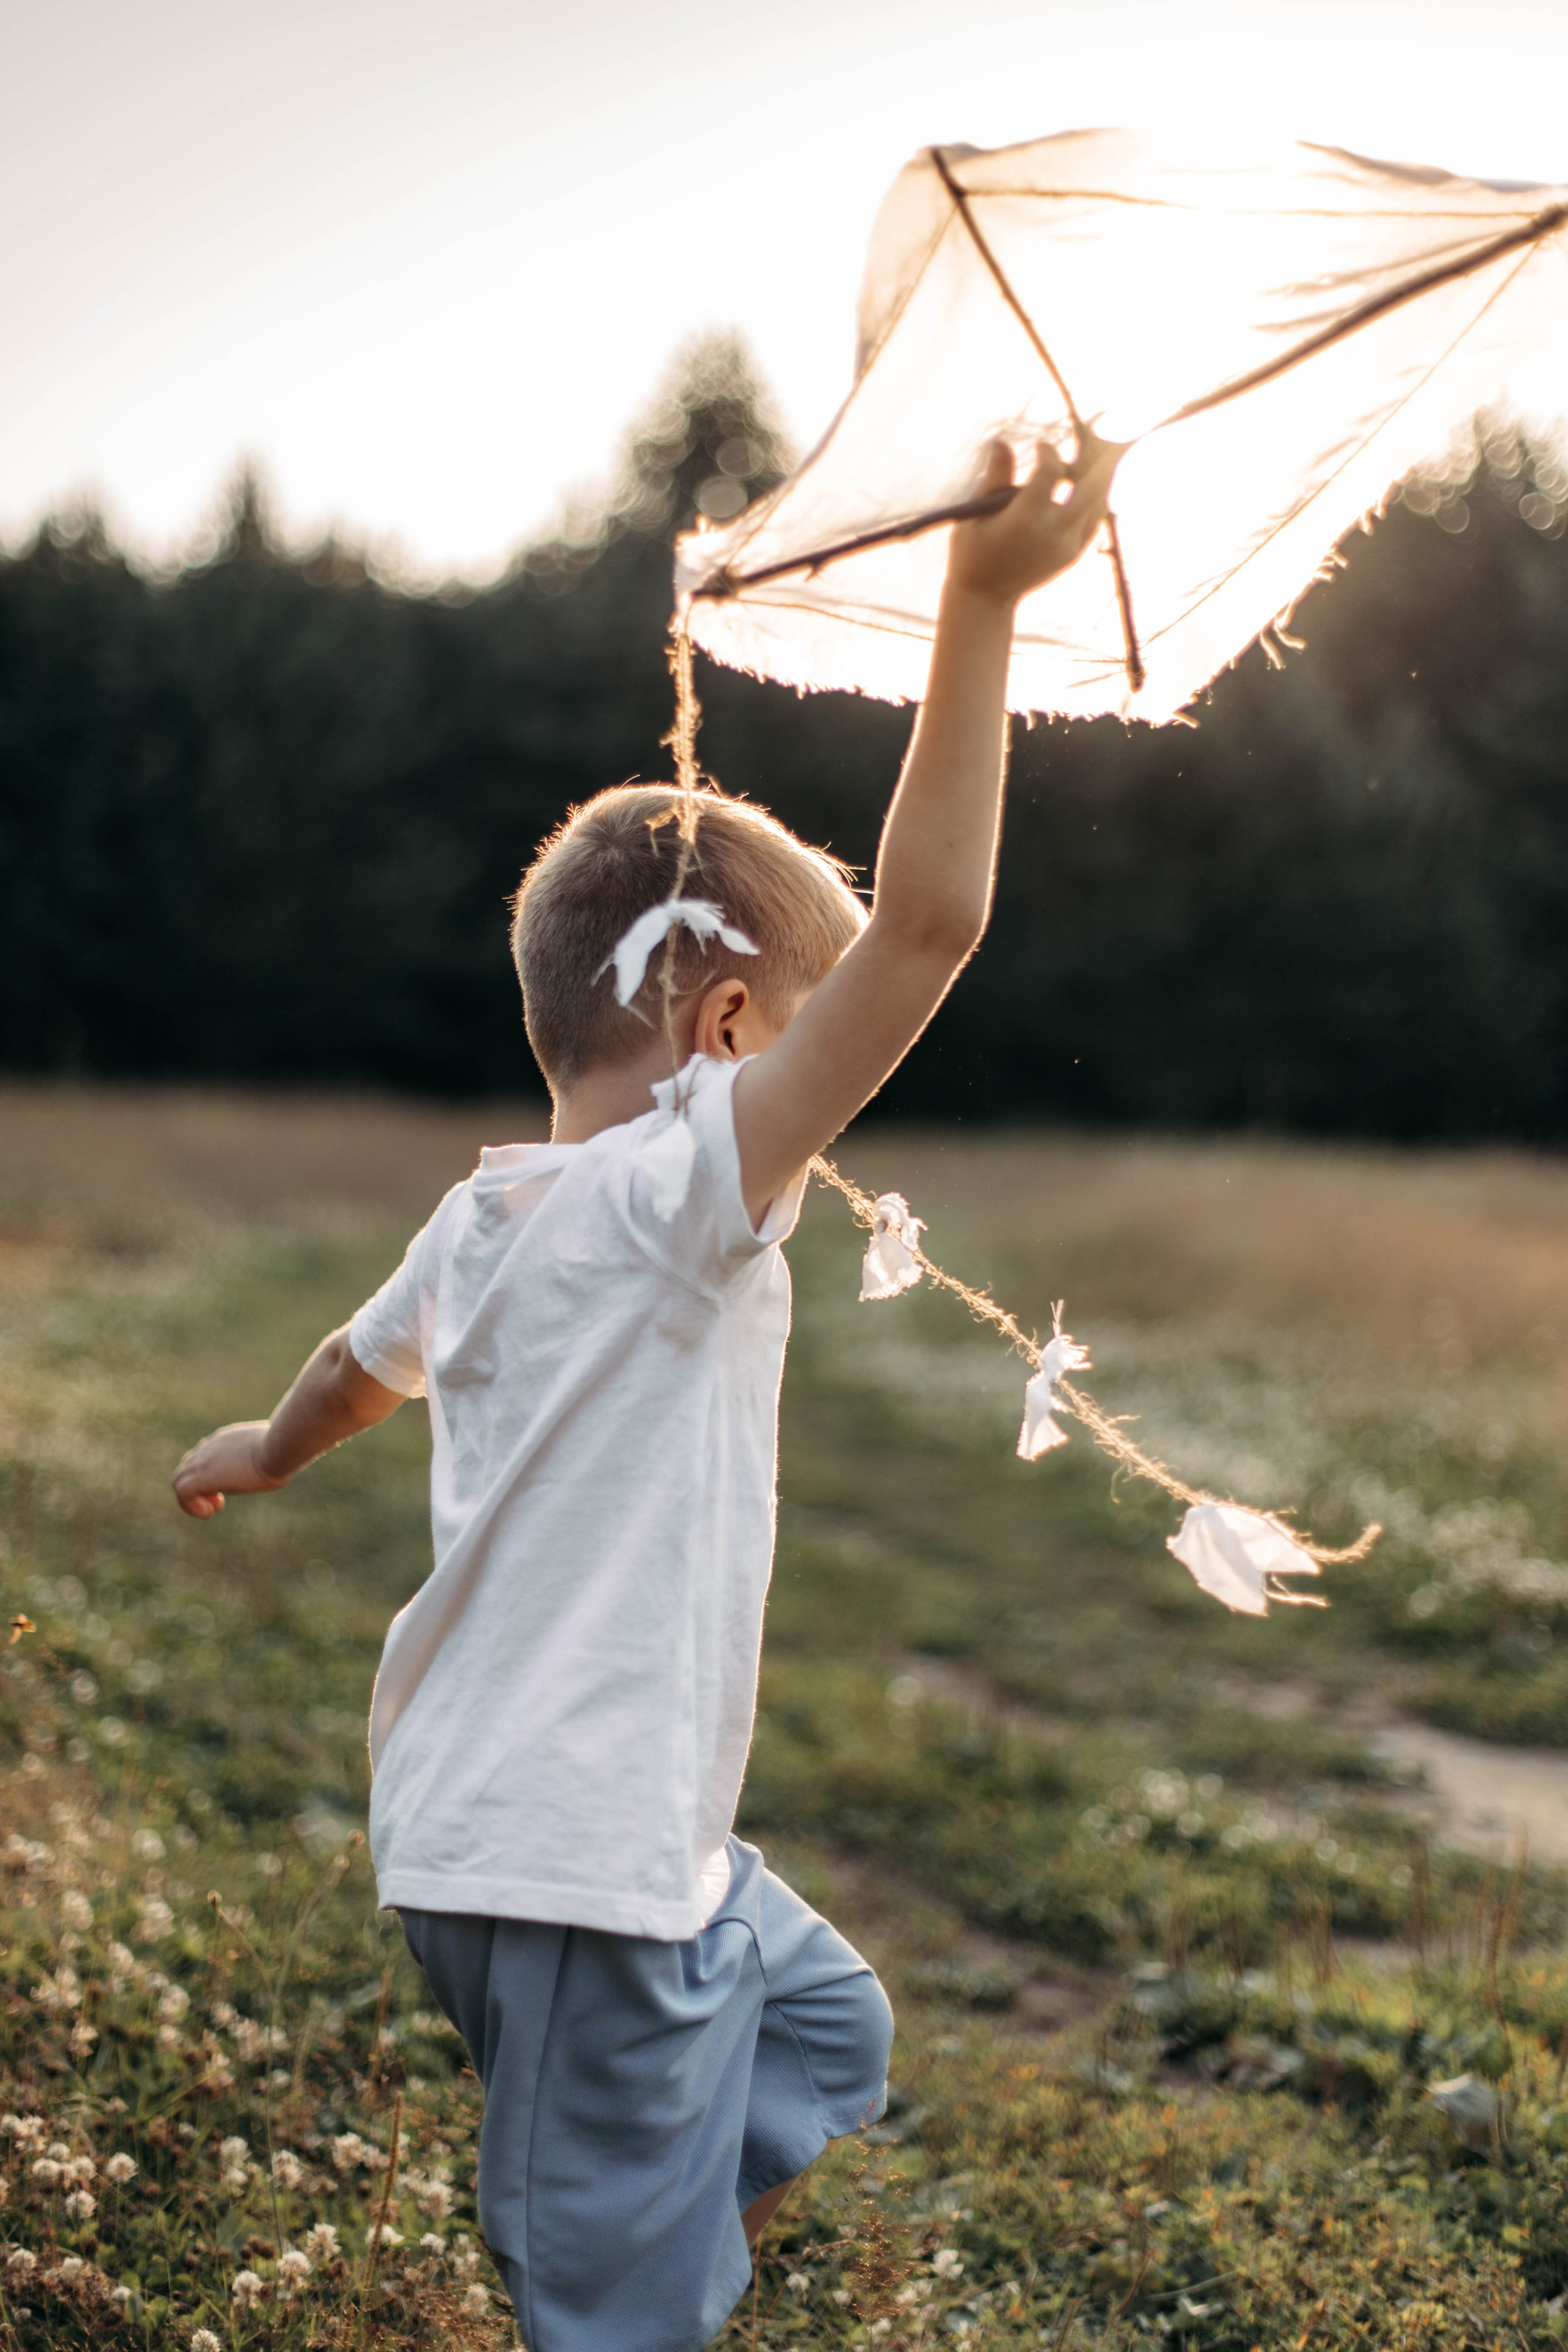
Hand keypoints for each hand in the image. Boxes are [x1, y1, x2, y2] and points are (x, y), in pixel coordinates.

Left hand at [171, 1422, 284, 1519]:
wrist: (279, 1447)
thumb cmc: (286, 1448)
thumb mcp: (275, 1449)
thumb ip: (269, 1453)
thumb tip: (288, 1456)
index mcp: (225, 1439)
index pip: (202, 1454)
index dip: (208, 1474)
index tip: (225, 1489)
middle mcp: (210, 1447)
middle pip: (186, 1467)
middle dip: (197, 1488)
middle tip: (218, 1502)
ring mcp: (204, 1460)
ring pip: (178, 1480)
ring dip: (191, 1499)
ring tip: (211, 1510)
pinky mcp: (202, 1477)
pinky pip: (182, 1493)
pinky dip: (191, 1506)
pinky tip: (209, 1513)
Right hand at [947, 431, 1121, 609]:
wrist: (985, 598)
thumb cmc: (972, 551)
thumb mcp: (975, 513)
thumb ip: (995, 478)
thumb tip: (1002, 443)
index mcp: (1025, 518)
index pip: (1052, 470)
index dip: (1049, 452)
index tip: (1040, 447)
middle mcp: (1053, 531)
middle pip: (1092, 484)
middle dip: (1097, 455)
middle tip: (1095, 434)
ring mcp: (1068, 545)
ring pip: (1099, 501)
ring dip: (1101, 475)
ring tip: (1099, 453)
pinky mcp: (1073, 554)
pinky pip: (1094, 519)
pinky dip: (1096, 497)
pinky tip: (1090, 482)